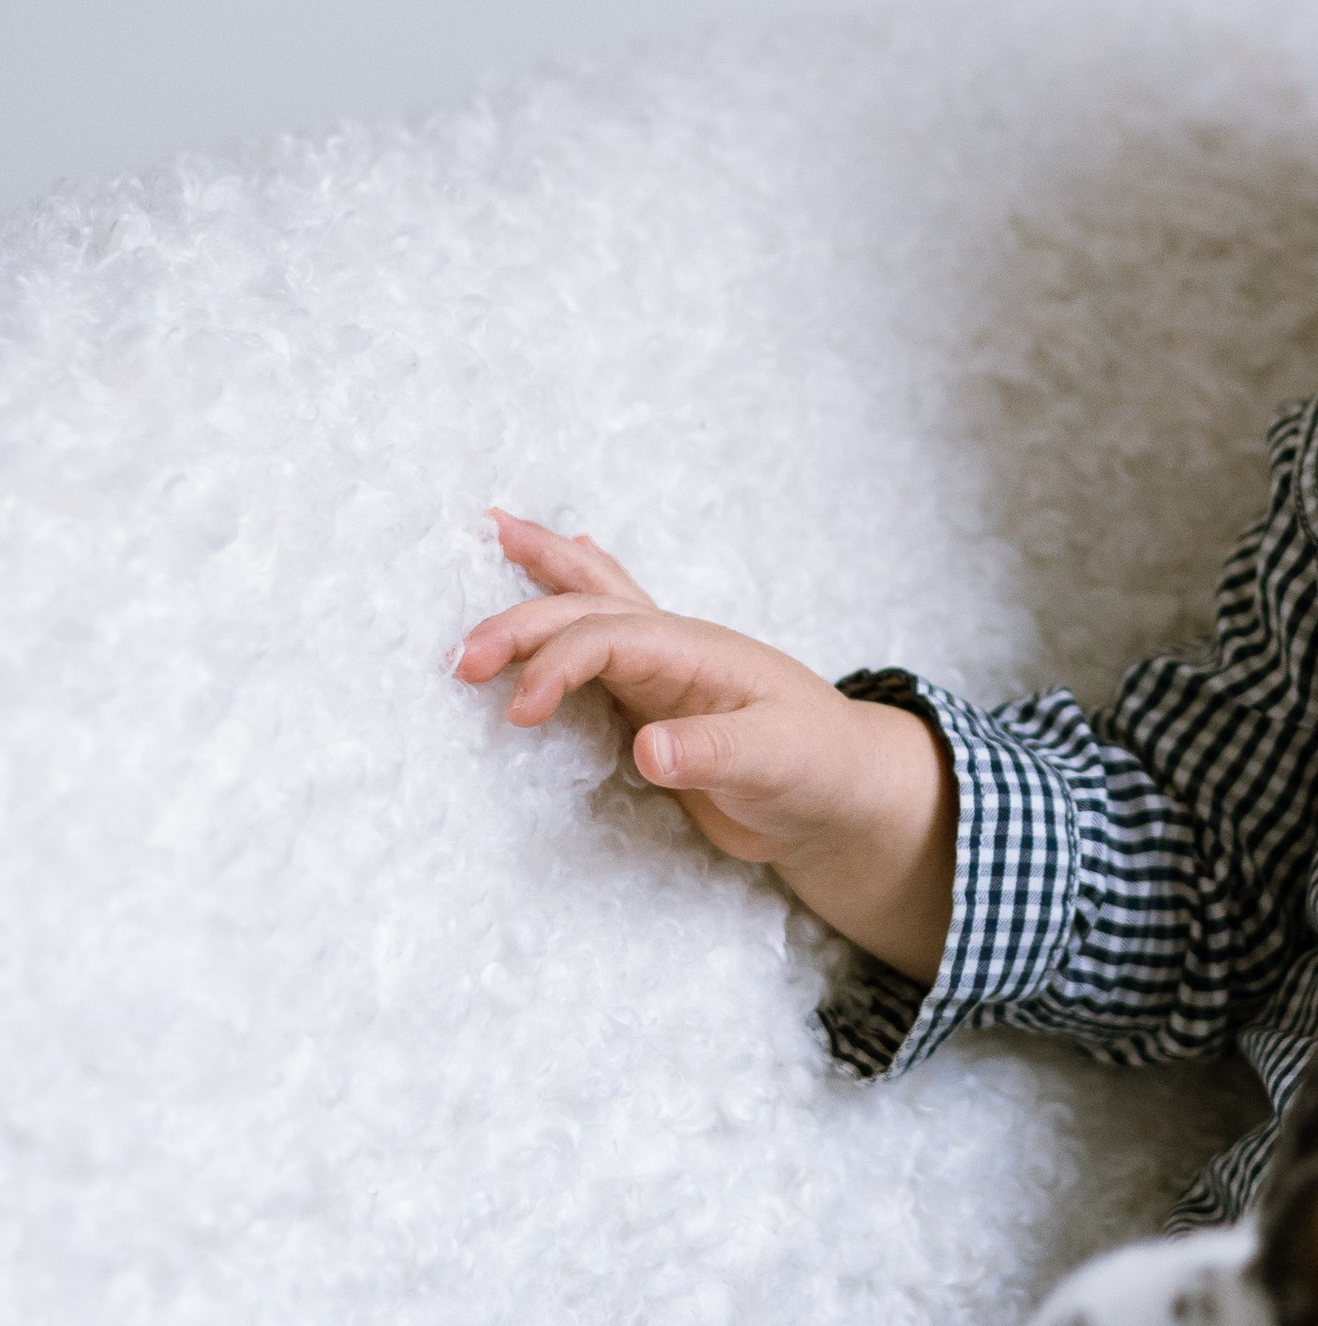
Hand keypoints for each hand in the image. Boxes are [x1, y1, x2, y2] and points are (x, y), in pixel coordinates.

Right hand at [452, 511, 955, 979]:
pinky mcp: (656, 703)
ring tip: (498, 530)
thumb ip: (715, 755)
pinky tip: (562, 572)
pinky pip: (602, 645)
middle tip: (460, 656)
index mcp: (701, 653)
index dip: (556, 665)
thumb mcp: (777, 764)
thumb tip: (647, 748)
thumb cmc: (822, 770)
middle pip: (590, 609)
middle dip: (522, 620)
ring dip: (545, 576)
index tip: (517, 712)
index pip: (611, 638)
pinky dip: (571, 608)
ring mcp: (666, 672)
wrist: (847, 795)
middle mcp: (678, 650)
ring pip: (596, 605)